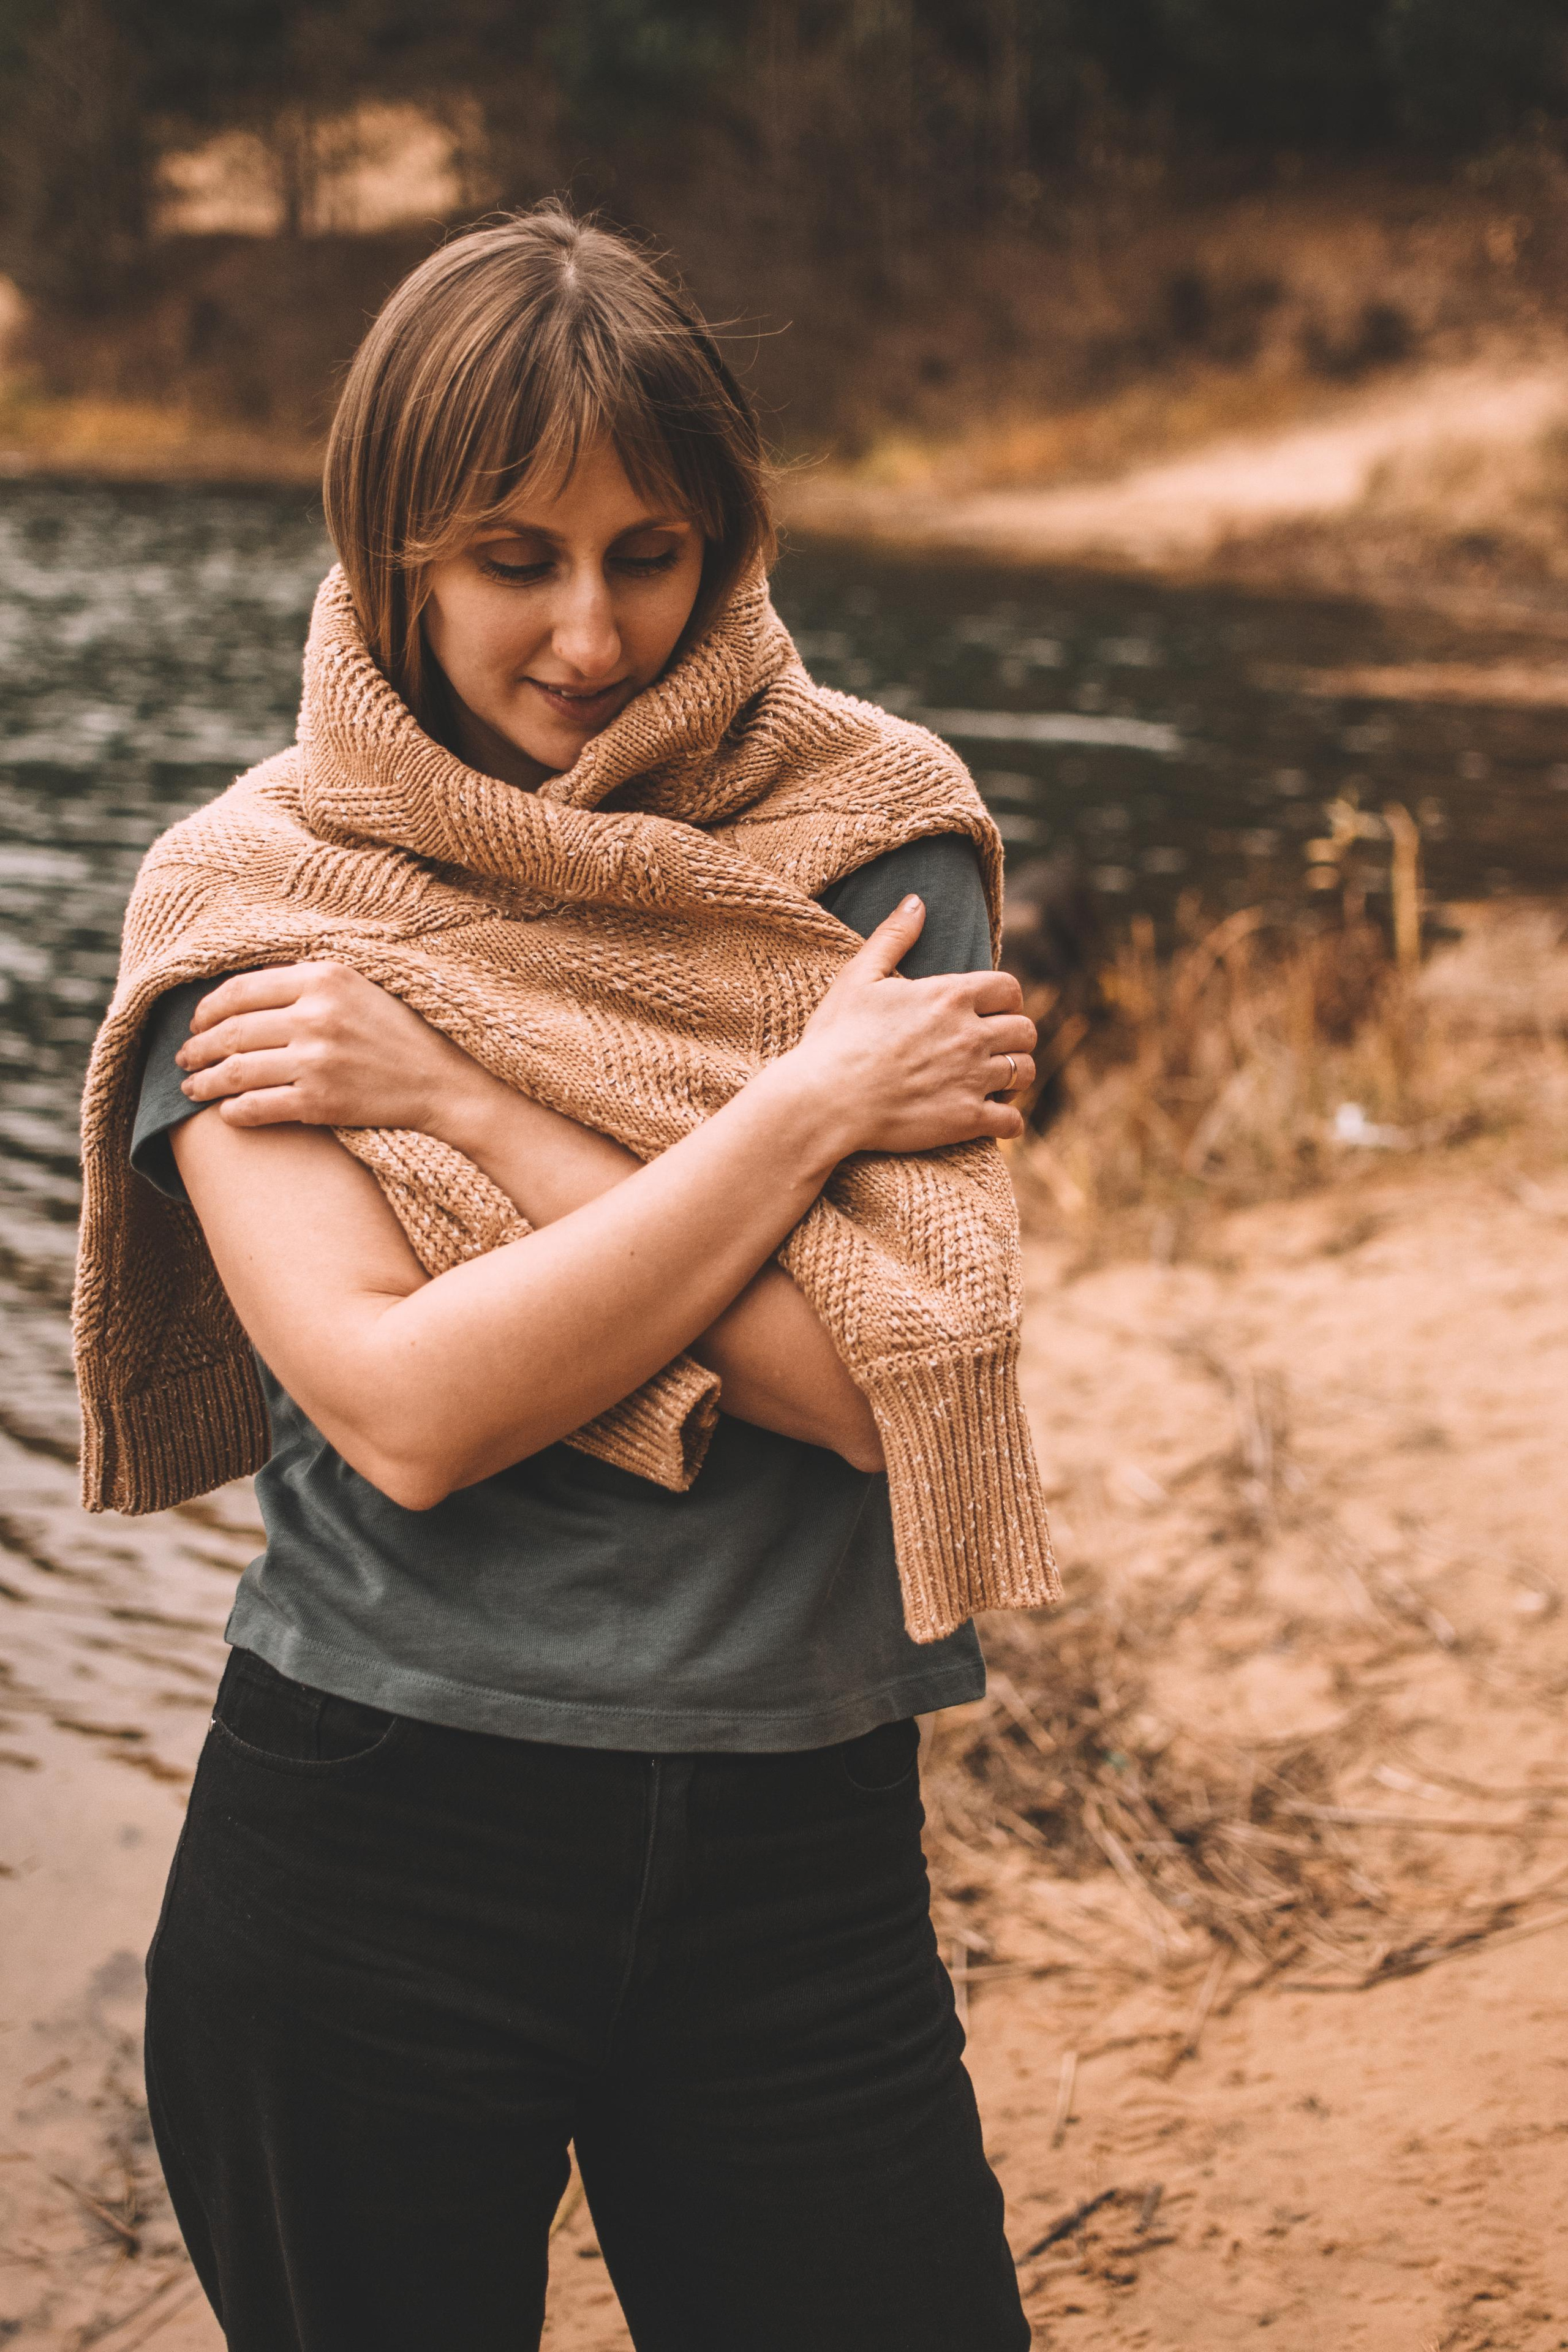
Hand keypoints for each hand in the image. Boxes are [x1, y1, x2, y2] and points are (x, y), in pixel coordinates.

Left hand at [176, 962, 490, 1132]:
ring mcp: (317, 1060)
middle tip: (183, 1058)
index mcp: (323, 978)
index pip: (241, 990)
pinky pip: (258, 1107)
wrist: (445, 1081)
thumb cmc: (402, 1032)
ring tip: (191, 1087)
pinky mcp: (320, 1102)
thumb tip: (245, 991)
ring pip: (236, 1071)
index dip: (208, 1009)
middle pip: (231, 1031)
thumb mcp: (360, 987)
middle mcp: (316, 1016)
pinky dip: (235, 1111)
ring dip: (205, 1082)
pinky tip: (227, 1112)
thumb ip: (308, 982)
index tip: (195, 1023)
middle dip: (198, 1047)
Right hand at [779, 896, 1036, 1157]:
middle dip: (1015, 1037)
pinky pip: (1012, 1123)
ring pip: (1025, 1073)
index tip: (992, 1011)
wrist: (823, 1100)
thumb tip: (917, 901)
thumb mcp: (858, 977)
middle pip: (1025, 1031)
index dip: (1005, 1000)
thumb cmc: (835, 1037)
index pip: (1009, 989)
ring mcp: (972, 1079)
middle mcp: (970, 1034)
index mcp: (949, 996)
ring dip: (1015, 1075)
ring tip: (997, 1081)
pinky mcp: (966, 1119)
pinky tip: (992, 1119)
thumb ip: (893, 937)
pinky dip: (1008, 1122)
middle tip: (995, 1047)